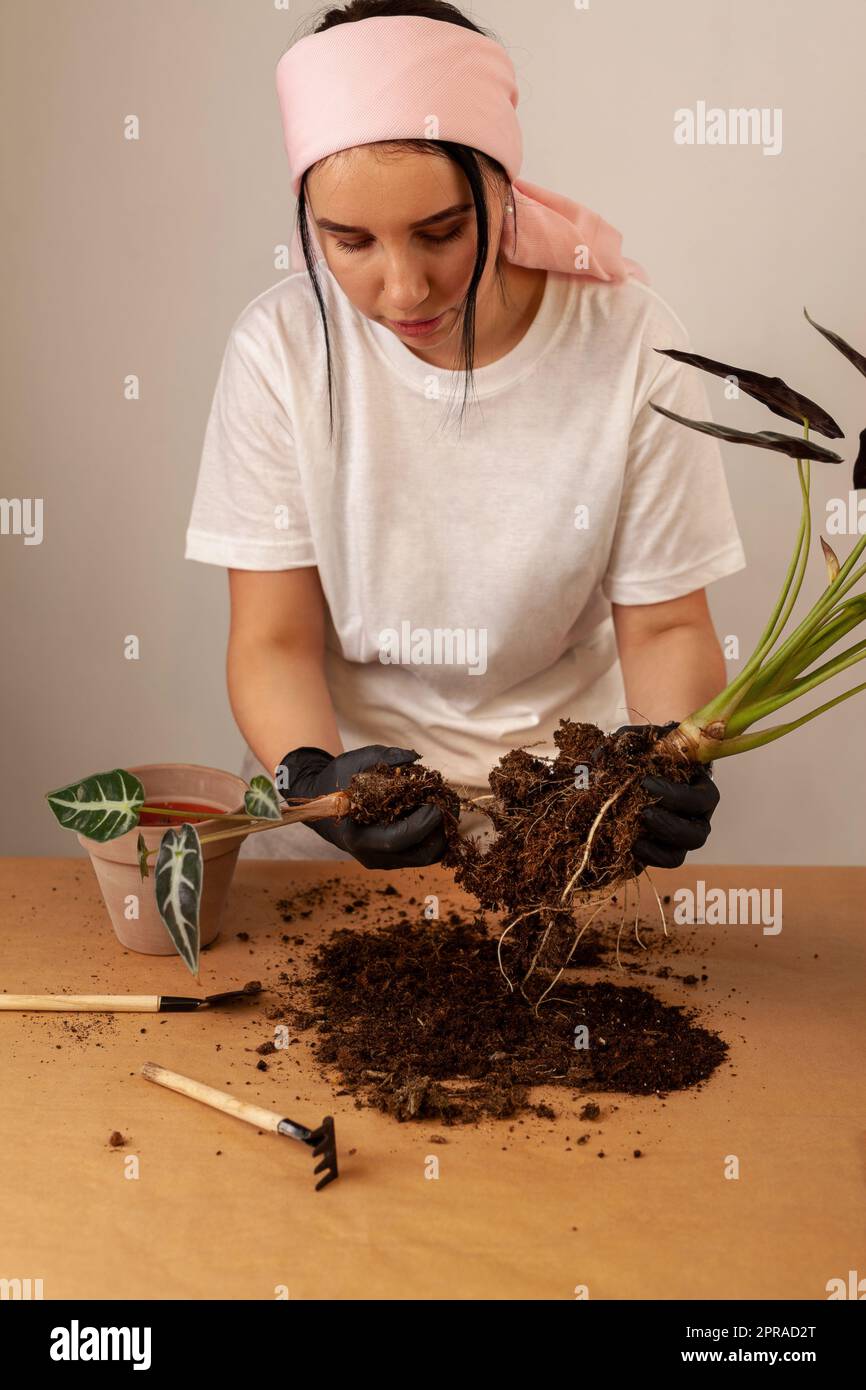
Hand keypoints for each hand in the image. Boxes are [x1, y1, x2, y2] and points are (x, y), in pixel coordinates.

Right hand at [274, 744, 446, 869]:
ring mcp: (383, 861)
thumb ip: (383, 757)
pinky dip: (435, 836)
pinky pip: (422, 853)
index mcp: (357, 836)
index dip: (423, 822)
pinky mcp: (392, 858)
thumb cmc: (337, 781)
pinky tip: (436, 812)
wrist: (322, 804)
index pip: (398, 839)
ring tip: (446, 805)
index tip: (436, 801)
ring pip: (426, 857)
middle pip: (420, 855)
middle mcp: (371, 856)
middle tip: (450, 801)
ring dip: (443, 832)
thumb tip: (416, 758)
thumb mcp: (355, 762)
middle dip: (441, 828)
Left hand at [592, 721, 719, 869]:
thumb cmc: (651, 756)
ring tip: (634, 833)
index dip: (675, 795)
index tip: (645, 782)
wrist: (642, 776)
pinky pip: (659, 864)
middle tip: (642, 812)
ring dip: (656, 847)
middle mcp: (697, 820)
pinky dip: (646, 858)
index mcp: (701, 791)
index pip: (701, 799)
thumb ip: (628, 742)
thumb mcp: (644, 743)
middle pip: (696, 835)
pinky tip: (629, 846)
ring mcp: (680, 841)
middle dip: (668, 825)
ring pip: (679, 856)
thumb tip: (599, 757)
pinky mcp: (662, 853)